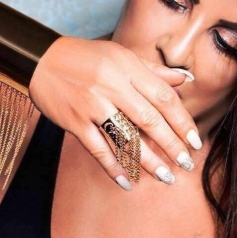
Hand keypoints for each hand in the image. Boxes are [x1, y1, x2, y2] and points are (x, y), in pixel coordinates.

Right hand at [29, 36, 200, 188]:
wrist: (41, 61)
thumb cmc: (84, 56)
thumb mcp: (120, 55)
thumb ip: (153, 70)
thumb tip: (185, 79)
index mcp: (126, 68)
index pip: (163, 98)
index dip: (182, 121)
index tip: (195, 140)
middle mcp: (111, 87)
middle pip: (149, 121)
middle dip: (172, 145)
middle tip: (186, 164)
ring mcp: (92, 106)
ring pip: (126, 138)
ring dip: (149, 161)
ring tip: (166, 177)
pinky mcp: (75, 122)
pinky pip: (98, 148)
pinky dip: (113, 167)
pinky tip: (127, 182)